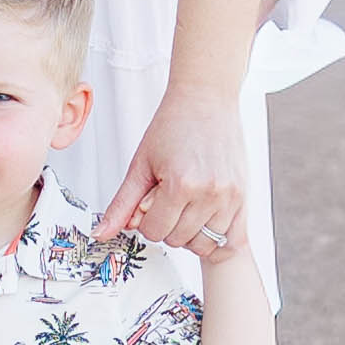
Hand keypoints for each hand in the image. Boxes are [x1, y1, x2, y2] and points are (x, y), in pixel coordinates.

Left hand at [95, 86, 248, 256]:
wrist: (205, 99)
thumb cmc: (173, 125)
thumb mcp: (141, 164)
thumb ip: (122, 204)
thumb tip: (101, 233)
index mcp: (180, 184)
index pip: (155, 232)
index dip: (146, 220)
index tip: (150, 201)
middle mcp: (208, 193)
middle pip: (178, 240)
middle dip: (167, 225)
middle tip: (168, 200)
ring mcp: (229, 197)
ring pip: (204, 245)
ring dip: (190, 234)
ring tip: (186, 208)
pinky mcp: (244, 197)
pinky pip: (234, 241)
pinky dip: (218, 241)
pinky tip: (206, 223)